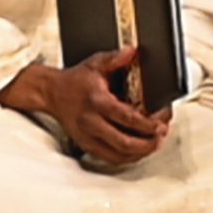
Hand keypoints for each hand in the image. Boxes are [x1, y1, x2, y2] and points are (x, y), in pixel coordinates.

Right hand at [0, 48, 169, 166]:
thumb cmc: (74, 80)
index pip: (129, 119)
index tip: (161, 123)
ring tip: (154, 143)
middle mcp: (92, 121)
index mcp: (97, 101)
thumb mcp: (94, 64)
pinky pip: (113, 159)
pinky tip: (138, 151)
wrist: (50, 92)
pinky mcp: (87, 145)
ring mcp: (88, 136)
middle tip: (161, 135)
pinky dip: (129, 158)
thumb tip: (133, 52)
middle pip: (127, 143)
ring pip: (122, 155)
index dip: (150, 125)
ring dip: (142, 152)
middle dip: (150, 143)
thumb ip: (115, 58)